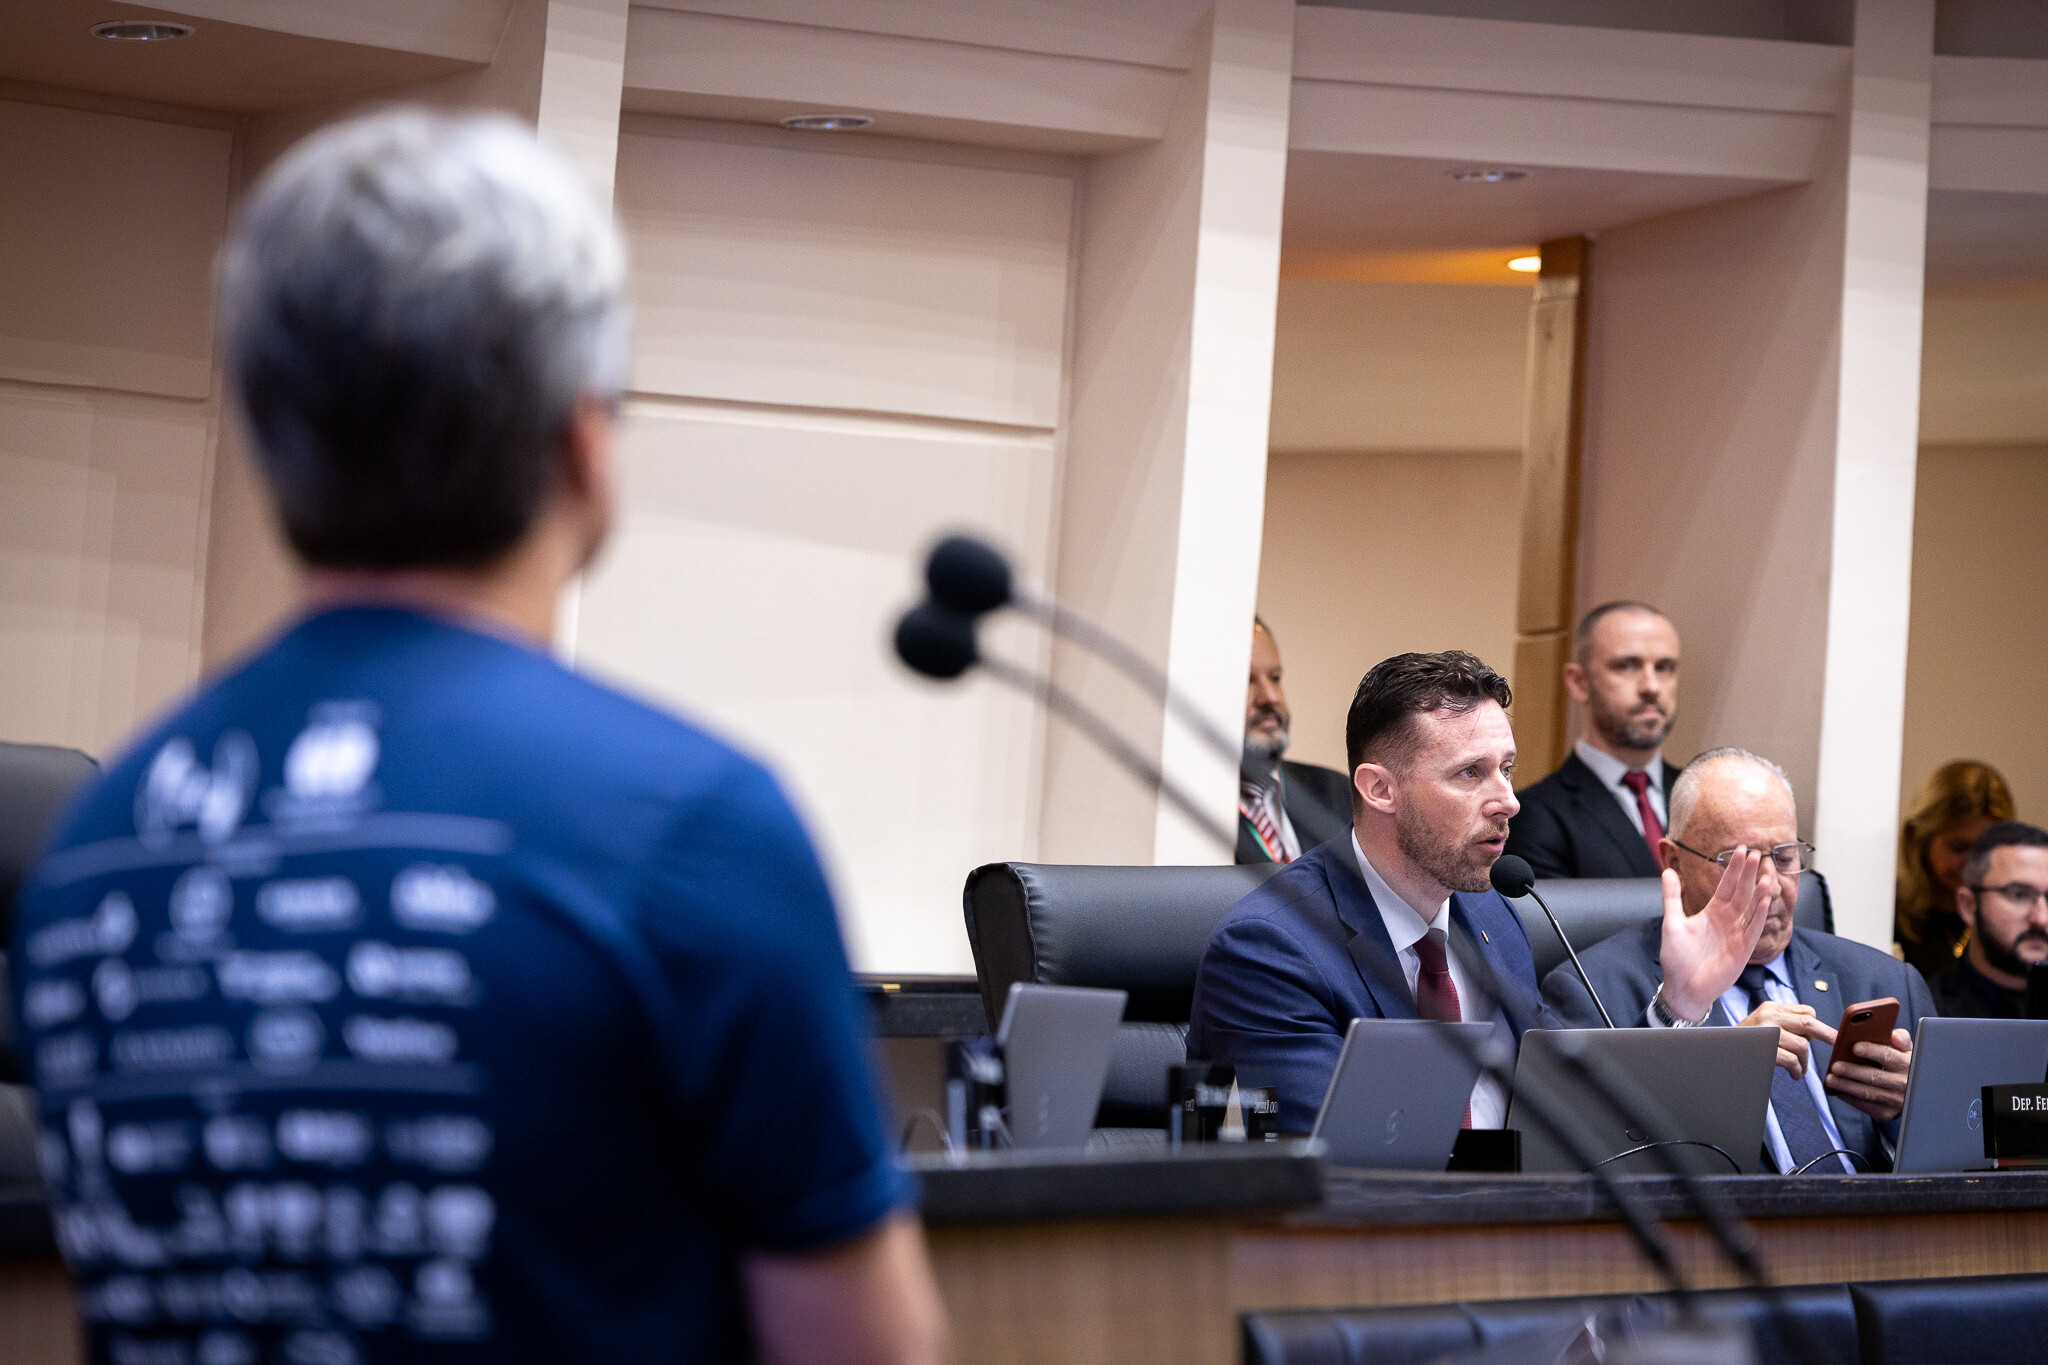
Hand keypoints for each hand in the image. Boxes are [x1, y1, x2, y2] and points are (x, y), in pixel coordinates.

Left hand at [1656, 850, 1770, 1022]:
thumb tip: (1668, 871)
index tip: (1740, 849)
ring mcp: (1737, 934)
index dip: (1734, 868)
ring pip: (1751, 909)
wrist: (1683, 987)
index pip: (1726, 885)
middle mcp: (1727, 921)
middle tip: (1756, 853)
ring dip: (1758, 892)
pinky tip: (1765, 900)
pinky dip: (1759, 915)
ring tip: (1764, 875)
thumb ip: (1672, 897)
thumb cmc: (1677, 958)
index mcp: (1712, 912)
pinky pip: (1753, 929)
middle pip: (1741, 892)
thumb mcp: (1672, 923)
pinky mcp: (1743, 950)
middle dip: (1748, 873)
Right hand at [1736, 1000, 1829, 1079]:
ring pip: (1802, 1046)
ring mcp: (1765, 1032)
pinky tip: (1794, 1074)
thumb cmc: (1747, 1042)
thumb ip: (1786, 1022)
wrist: (1721, 1052)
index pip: (1806, 1012)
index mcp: (1771, 1008)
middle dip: (1827, 1035)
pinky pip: (1791, 1060)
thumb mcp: (1764, 1024)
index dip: (1818, 1027)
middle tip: (1836, 1043)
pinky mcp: (1764, 1049)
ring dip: (1805, 1062)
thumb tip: (1816, 1032)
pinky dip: (1797, 1070)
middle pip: (1809, 1023)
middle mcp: (1768, 1016)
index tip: (1826, 1038)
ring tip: (1800, 1070)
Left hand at [1824, 1027, 1912, 1121]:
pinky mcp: (1885, 1112)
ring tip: (1830, 1079)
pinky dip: (1849, 1097)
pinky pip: (1864, 1106)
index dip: (1871, 1051)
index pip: (1889, 1057)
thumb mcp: (1905, 1050)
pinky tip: (1837, 1090)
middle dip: (1853, 1071)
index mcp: (1907, 1064)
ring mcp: (1895, 1100)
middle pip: (1875, 1077)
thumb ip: (1899, 1039)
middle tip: (1835, 1066)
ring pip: (1867, 1093)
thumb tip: (1894, 1035)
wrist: (1910, 1091)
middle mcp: (1903, 1084)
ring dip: (1846, 1086)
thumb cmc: (1901, 1063)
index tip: (1855, 1047)